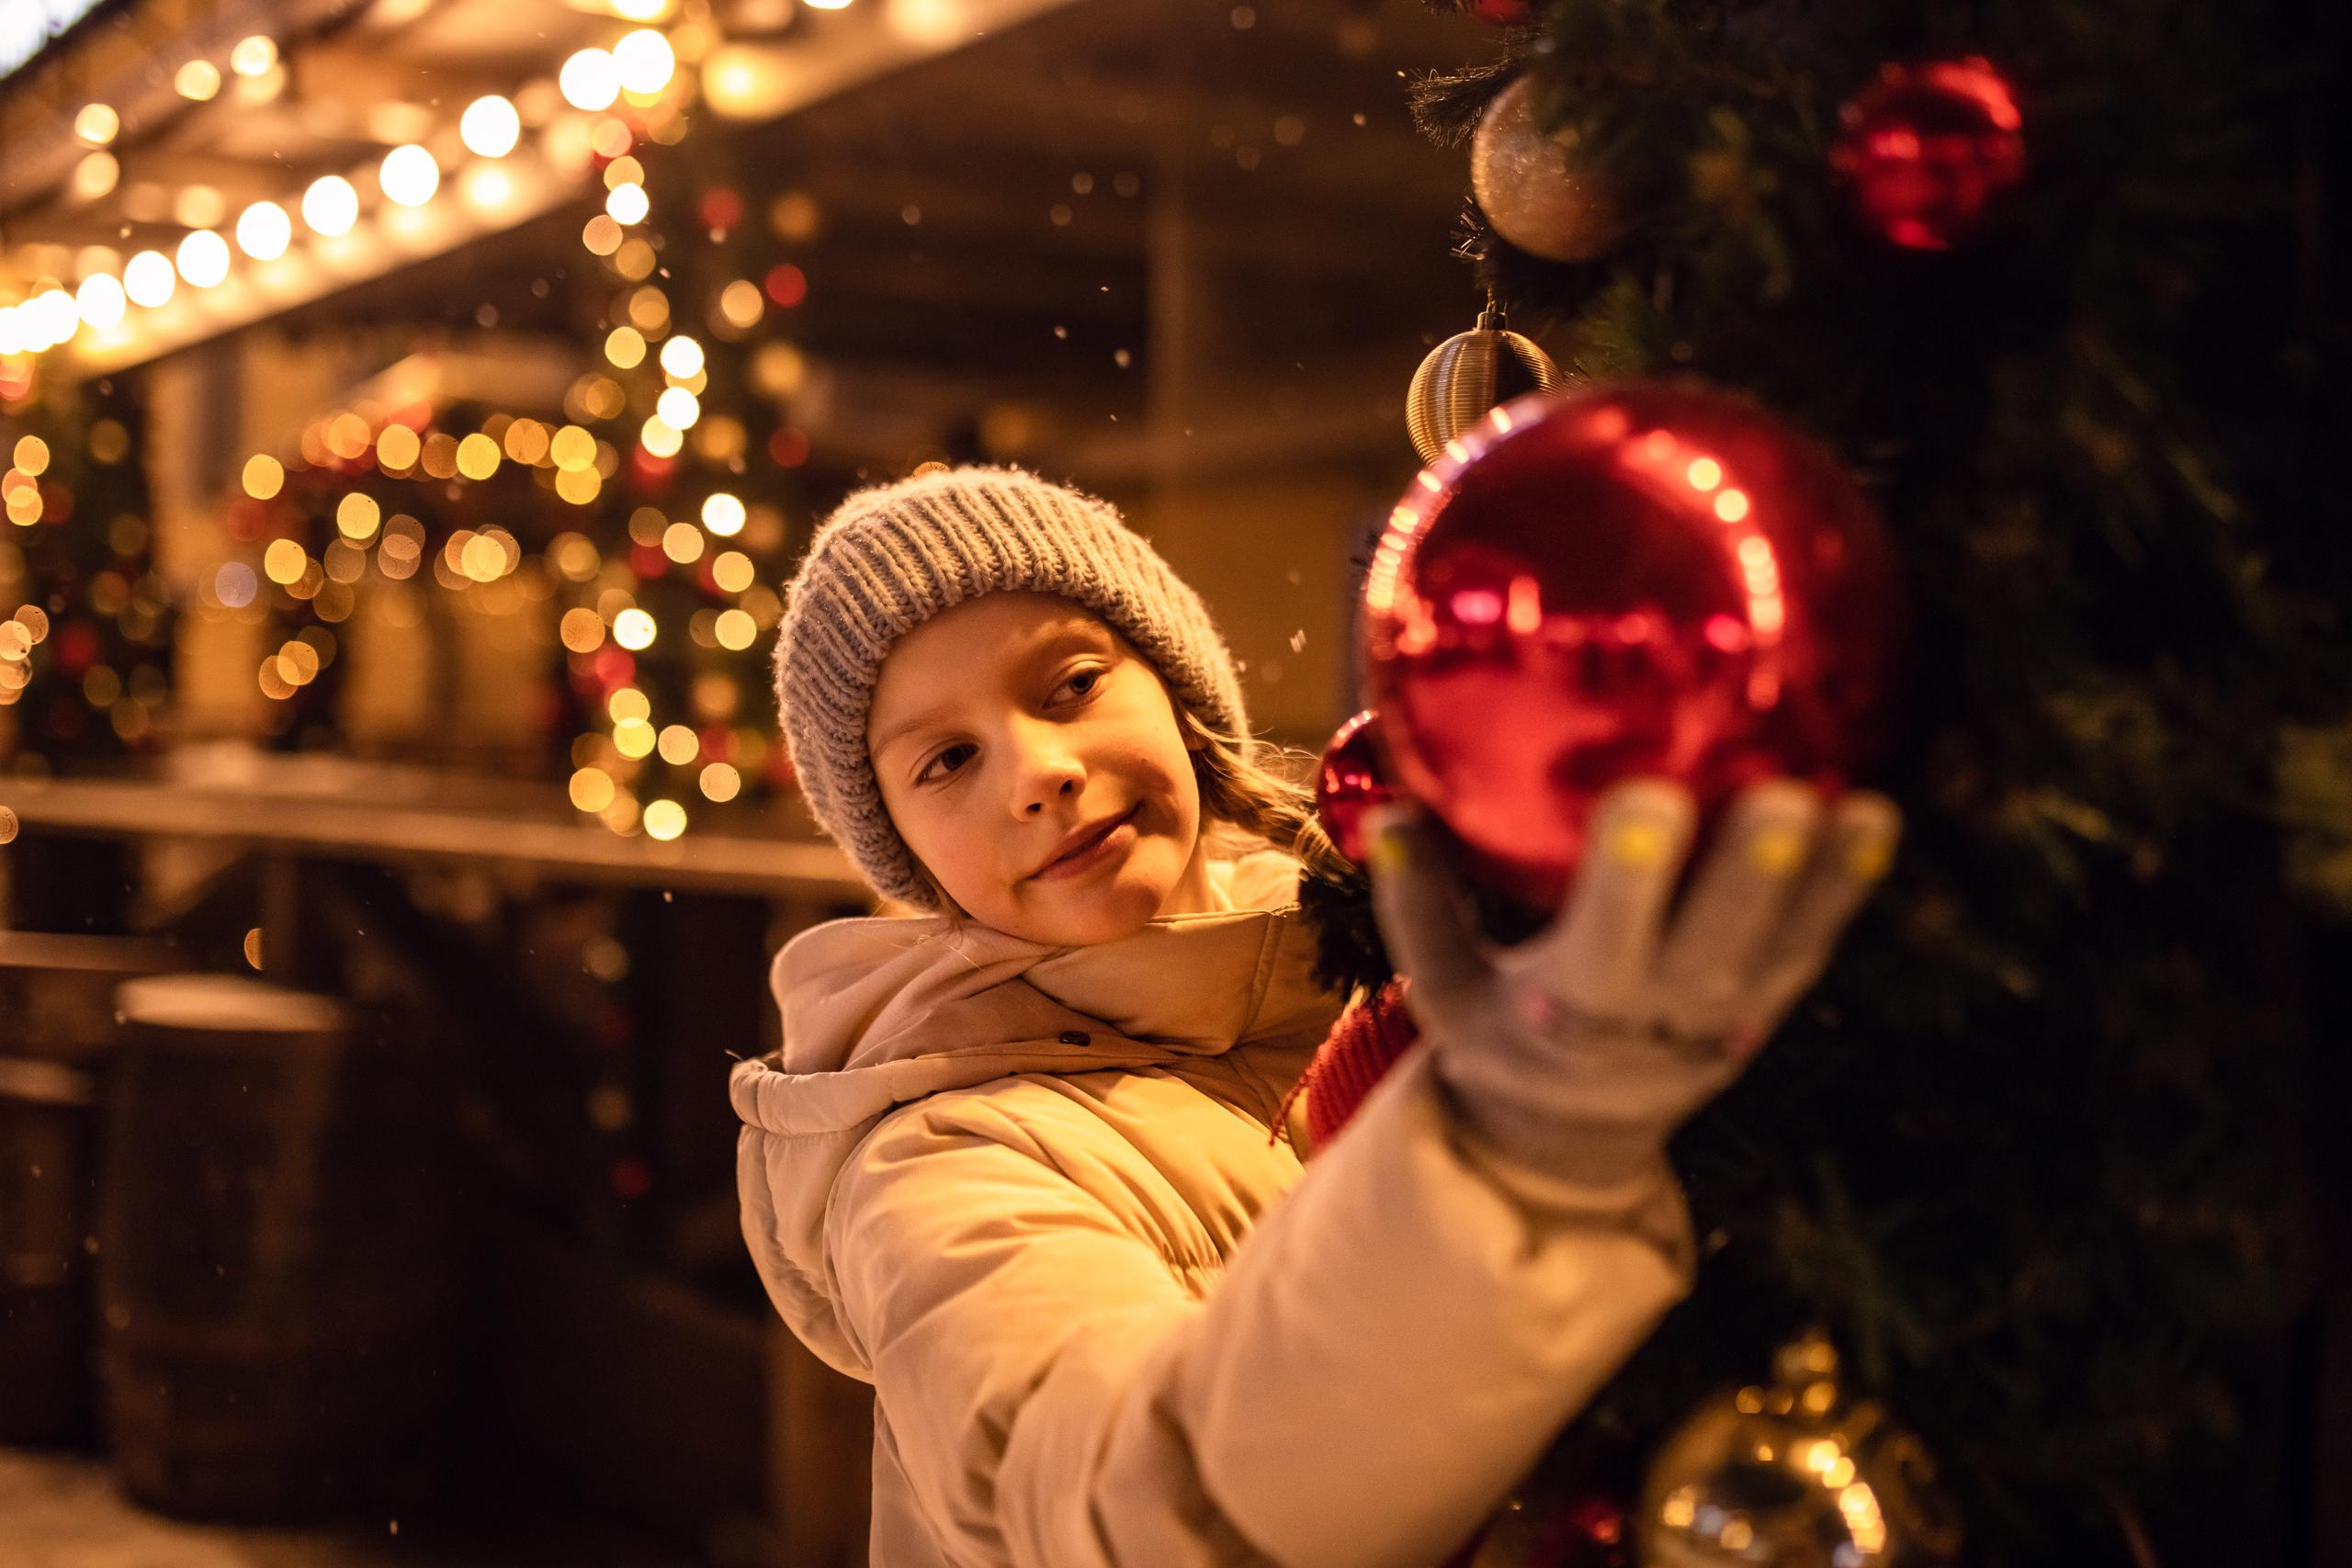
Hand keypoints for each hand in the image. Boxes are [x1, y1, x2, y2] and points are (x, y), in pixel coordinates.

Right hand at [1360, 778, 1900, 1191]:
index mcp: (1578, 998)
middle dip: (1748, 870)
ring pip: (1783, 941)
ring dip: (1821, 878)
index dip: (1632, 873)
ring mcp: (1728, 1006)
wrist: (1575, 1134)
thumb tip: (1391, 811)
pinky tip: (1874, 819)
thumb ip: (1418, 905)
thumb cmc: (1503, 1035)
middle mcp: (1663, 1005)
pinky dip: (1847, 889)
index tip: (1650, 803)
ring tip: (1856, 808)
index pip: (1608, 933)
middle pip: (1716, 936)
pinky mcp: (1770, 996)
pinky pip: (1816, 942)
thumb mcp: (1444, 989)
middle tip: (1780, 799)